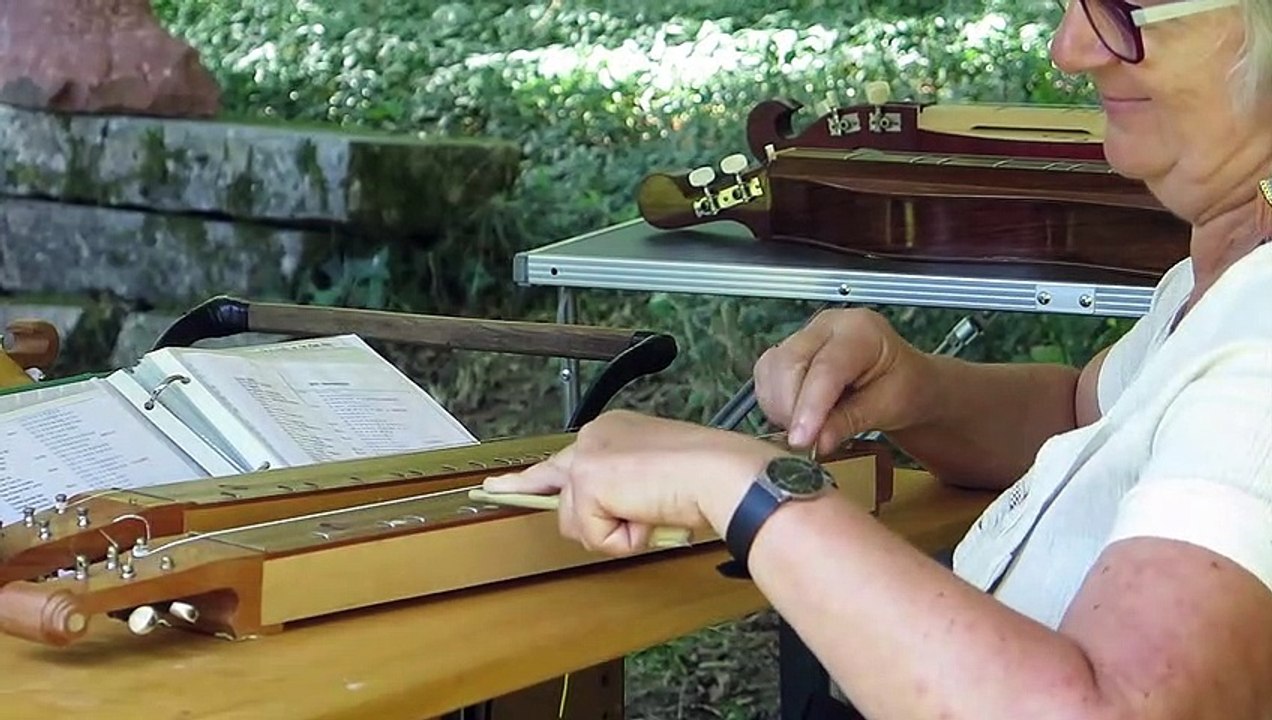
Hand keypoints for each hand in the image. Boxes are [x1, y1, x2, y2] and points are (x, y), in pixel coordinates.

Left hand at [481, 410, 781, 555]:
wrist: (724, 474)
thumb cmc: (709, 479)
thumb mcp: (657, 484)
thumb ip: (623, 495)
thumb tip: (601, 523)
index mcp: (613, 430)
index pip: (562, 461)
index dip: (531, 482)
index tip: (496, 488)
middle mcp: (594, 435)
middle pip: (564, 498)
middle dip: (593, 522)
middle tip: (634, 514)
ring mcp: (588, 455)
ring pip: (577, 522)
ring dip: (617, 532)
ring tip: (654, 511)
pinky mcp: (588, 480)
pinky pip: (594, 535)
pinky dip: (624, 539)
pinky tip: (649, 515)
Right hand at [754, 308, 932, 454]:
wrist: (907, 382)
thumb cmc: (907, 388)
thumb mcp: (889, 408)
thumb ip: (850, 421)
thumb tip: (816, 442)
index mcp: (860, 330)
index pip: (825, 368)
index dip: (809, 406)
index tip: (801, 440)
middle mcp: (827, 325)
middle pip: (788, 363)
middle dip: (791, 409)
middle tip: (805, 443)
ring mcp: (804, 337)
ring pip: (771, 369)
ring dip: (779, 407)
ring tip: (805, 430)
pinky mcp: (789, 352)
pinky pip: (766, 376)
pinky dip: (773, 403)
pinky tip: (796, 418)